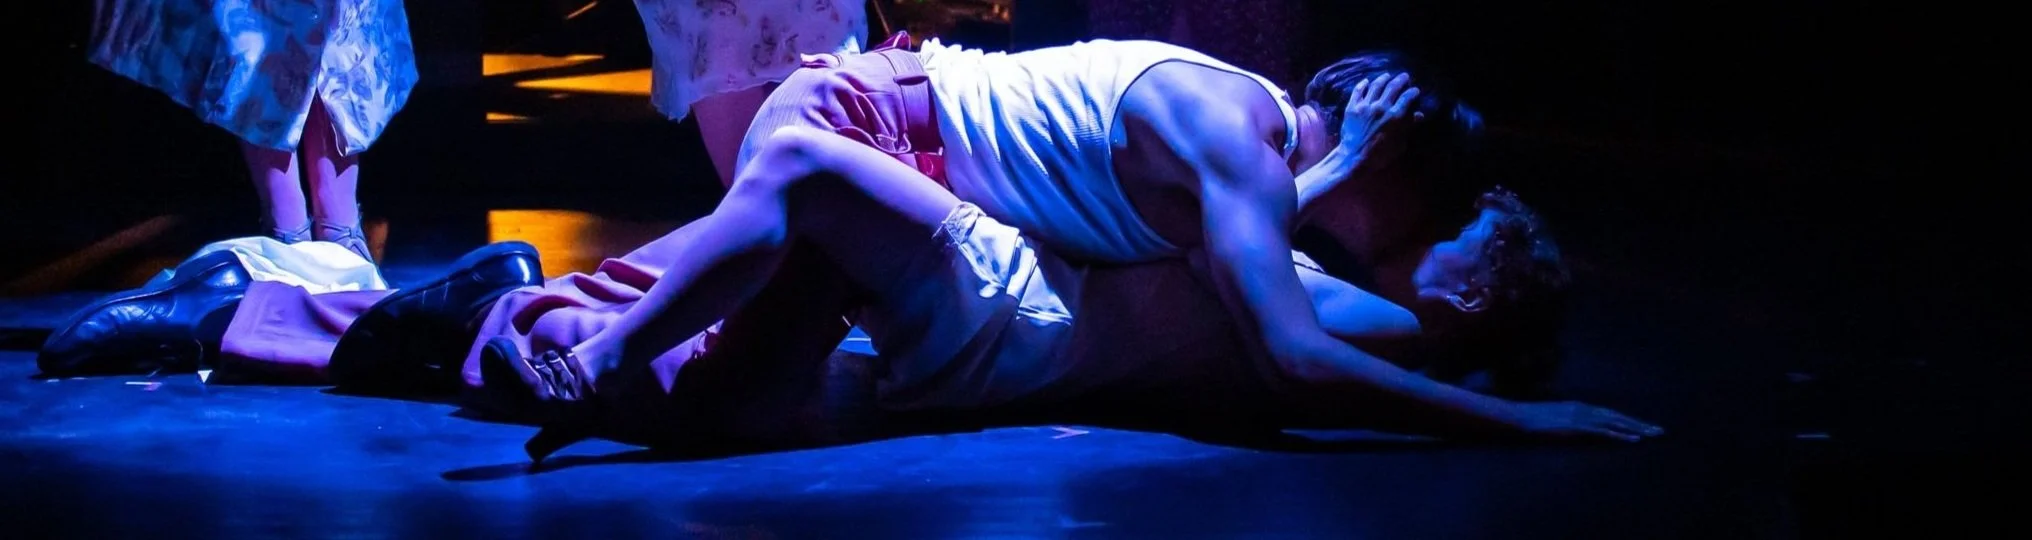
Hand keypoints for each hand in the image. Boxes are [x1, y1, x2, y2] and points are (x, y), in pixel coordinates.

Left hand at [1333, 73, 1424, 174]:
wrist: (1354, 158)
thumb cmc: (1379, 155)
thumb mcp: (1399, 143)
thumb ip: (1408, 127)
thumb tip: (1418, 115)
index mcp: (1395, 116)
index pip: (1407, 97)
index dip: (1413, 91)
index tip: (1415, 90)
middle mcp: (1381, 107)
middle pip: (1393, 86)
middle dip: (1401, 79)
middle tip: (1404, 76)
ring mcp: (1366, 106)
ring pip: (1376, 85)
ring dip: (1383, 78)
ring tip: (1387, 75)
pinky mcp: (1352, 107)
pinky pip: (1358, 91)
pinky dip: (1362, 84)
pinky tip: (1366, 81)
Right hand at [1505, 400, 1663, 442]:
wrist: (1517, 419)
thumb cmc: (1528, 421)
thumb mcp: (1550, 419)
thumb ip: (1564, 422)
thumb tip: (1570, 428)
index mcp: (1578, 407)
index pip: (1609, 413)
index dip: (1627, 419)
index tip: (1643, 426)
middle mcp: (1584, 409)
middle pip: (1618, 416)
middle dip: (1639, 423)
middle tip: (1660, 431)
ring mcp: (1581, 418)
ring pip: (1615, 422)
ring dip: (1636, 428)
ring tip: (1654, 435)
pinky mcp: (1578, 428)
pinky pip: (1604, 432)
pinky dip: (1621, 435)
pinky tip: (1634, 439)